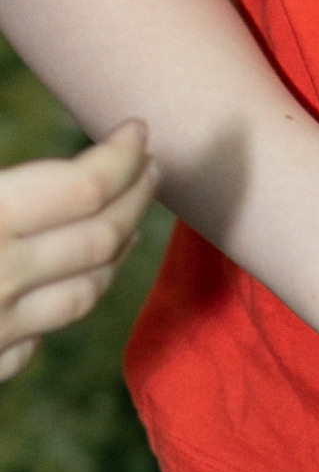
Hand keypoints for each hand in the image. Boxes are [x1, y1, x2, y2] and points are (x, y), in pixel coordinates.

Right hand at [0, 122, 158, 380]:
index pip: (83, 188)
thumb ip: (8, 187)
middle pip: (100, 238)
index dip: (121, 157)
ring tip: (129, 223)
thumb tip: (54, 171)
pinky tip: (71, 286)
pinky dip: (64, 306)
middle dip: (135, 196)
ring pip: (84, 293)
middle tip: (151, 166)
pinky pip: (38, 340)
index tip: (136, 131)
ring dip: (116, 253)